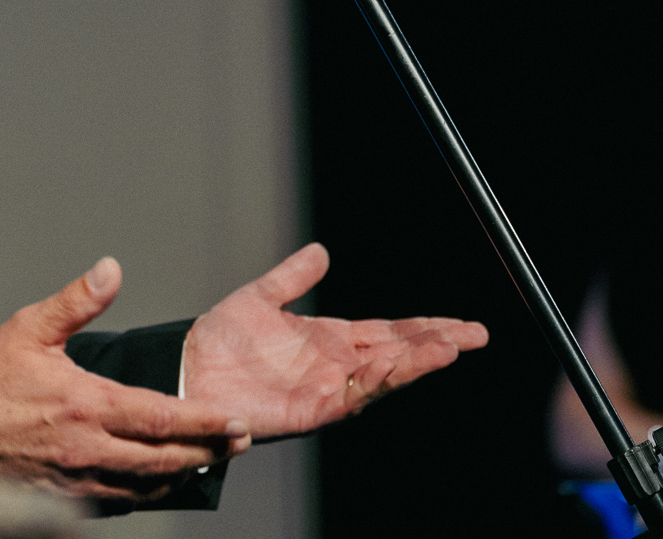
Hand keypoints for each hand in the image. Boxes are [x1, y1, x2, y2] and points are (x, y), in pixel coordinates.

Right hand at [0, 257, 251, 501]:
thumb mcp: (30, 328)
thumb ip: (76, 302)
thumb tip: (110, 270)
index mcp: (86, 405)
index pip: (162, 419)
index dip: (205, 423)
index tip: (235, 422)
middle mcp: (87, 449)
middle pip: (165, 460)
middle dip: (208, 451)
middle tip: (239, 443)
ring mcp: (77, 480)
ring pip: (145, 487)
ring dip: (181, 475)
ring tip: (206, 459)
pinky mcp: (64, 497)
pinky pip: (118, 502)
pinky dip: (145, 493)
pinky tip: (158, 480)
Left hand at [180, 243, 488, 439]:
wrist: (186, 369)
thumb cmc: (219, 341)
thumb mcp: (261, 298)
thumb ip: (292, 277)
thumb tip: (321, 252)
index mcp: (329, 340)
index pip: (389, 333)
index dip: (425, 327)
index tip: (462, 324)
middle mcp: (334, 367)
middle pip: (397, 354)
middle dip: (437, 345)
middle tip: (476, 335)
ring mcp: (326, 390)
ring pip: (383, 377)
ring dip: (416, 363)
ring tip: (448, 347)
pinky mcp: (310, 410)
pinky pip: (351, 396)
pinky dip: (376, 381)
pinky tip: (397, 364)